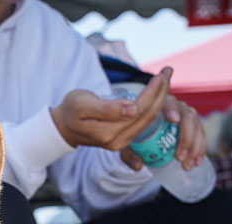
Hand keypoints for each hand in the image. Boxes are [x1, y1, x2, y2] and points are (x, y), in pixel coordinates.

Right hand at [51, 67, 171, 150]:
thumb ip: (107, 108)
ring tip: (165, 79)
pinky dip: (153, 107)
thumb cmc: (71, 110)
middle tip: (167, 71)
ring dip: (160, 99)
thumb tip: (132, 109)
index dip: (153, 91)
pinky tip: (157, 95)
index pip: (139, 110)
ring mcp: (121, 143)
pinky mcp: (123, 140)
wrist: (64, 127)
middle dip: (161, 92)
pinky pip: (144, 123)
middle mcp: (117, 141)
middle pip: (147, 115)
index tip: (162, 73)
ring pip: (148, 119)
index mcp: (107, 133)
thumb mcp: (83, 104)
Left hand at [119, 96, 205, 171]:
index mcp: (159, 104)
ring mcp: (187, 115)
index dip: (172, 110)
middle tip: (179, 158)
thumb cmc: (135, 134)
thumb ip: (129, 154)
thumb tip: (138, 165)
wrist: (145, 131)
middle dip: (186, 138)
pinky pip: (201, 135)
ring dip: (194, 147)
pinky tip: (197, 162)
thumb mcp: (128, 143)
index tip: (174, 120)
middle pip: (188, 117)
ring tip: (187, 165)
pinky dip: (200, 149)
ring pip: (197, 127)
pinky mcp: (194, 126)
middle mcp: (176, 106)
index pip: (168, 103)